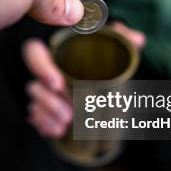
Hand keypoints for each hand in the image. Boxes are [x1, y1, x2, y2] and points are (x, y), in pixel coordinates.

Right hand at [23, 22, 145, 137]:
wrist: (103, 90)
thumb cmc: (102, 63)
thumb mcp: (114, 49)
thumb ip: (124, 39)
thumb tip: (137, 40)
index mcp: (57, 52)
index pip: (35, 52)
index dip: (41, 68)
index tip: (57, 83)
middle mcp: (45, 71)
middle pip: (33, 84)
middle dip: (47, 101)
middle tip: (70, 114)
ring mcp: (42, 91)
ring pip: (34, 103)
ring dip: (49, 115)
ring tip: (67, 123)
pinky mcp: (42, 108)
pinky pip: (35, 117)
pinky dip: (45, 124)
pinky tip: (57, 130)